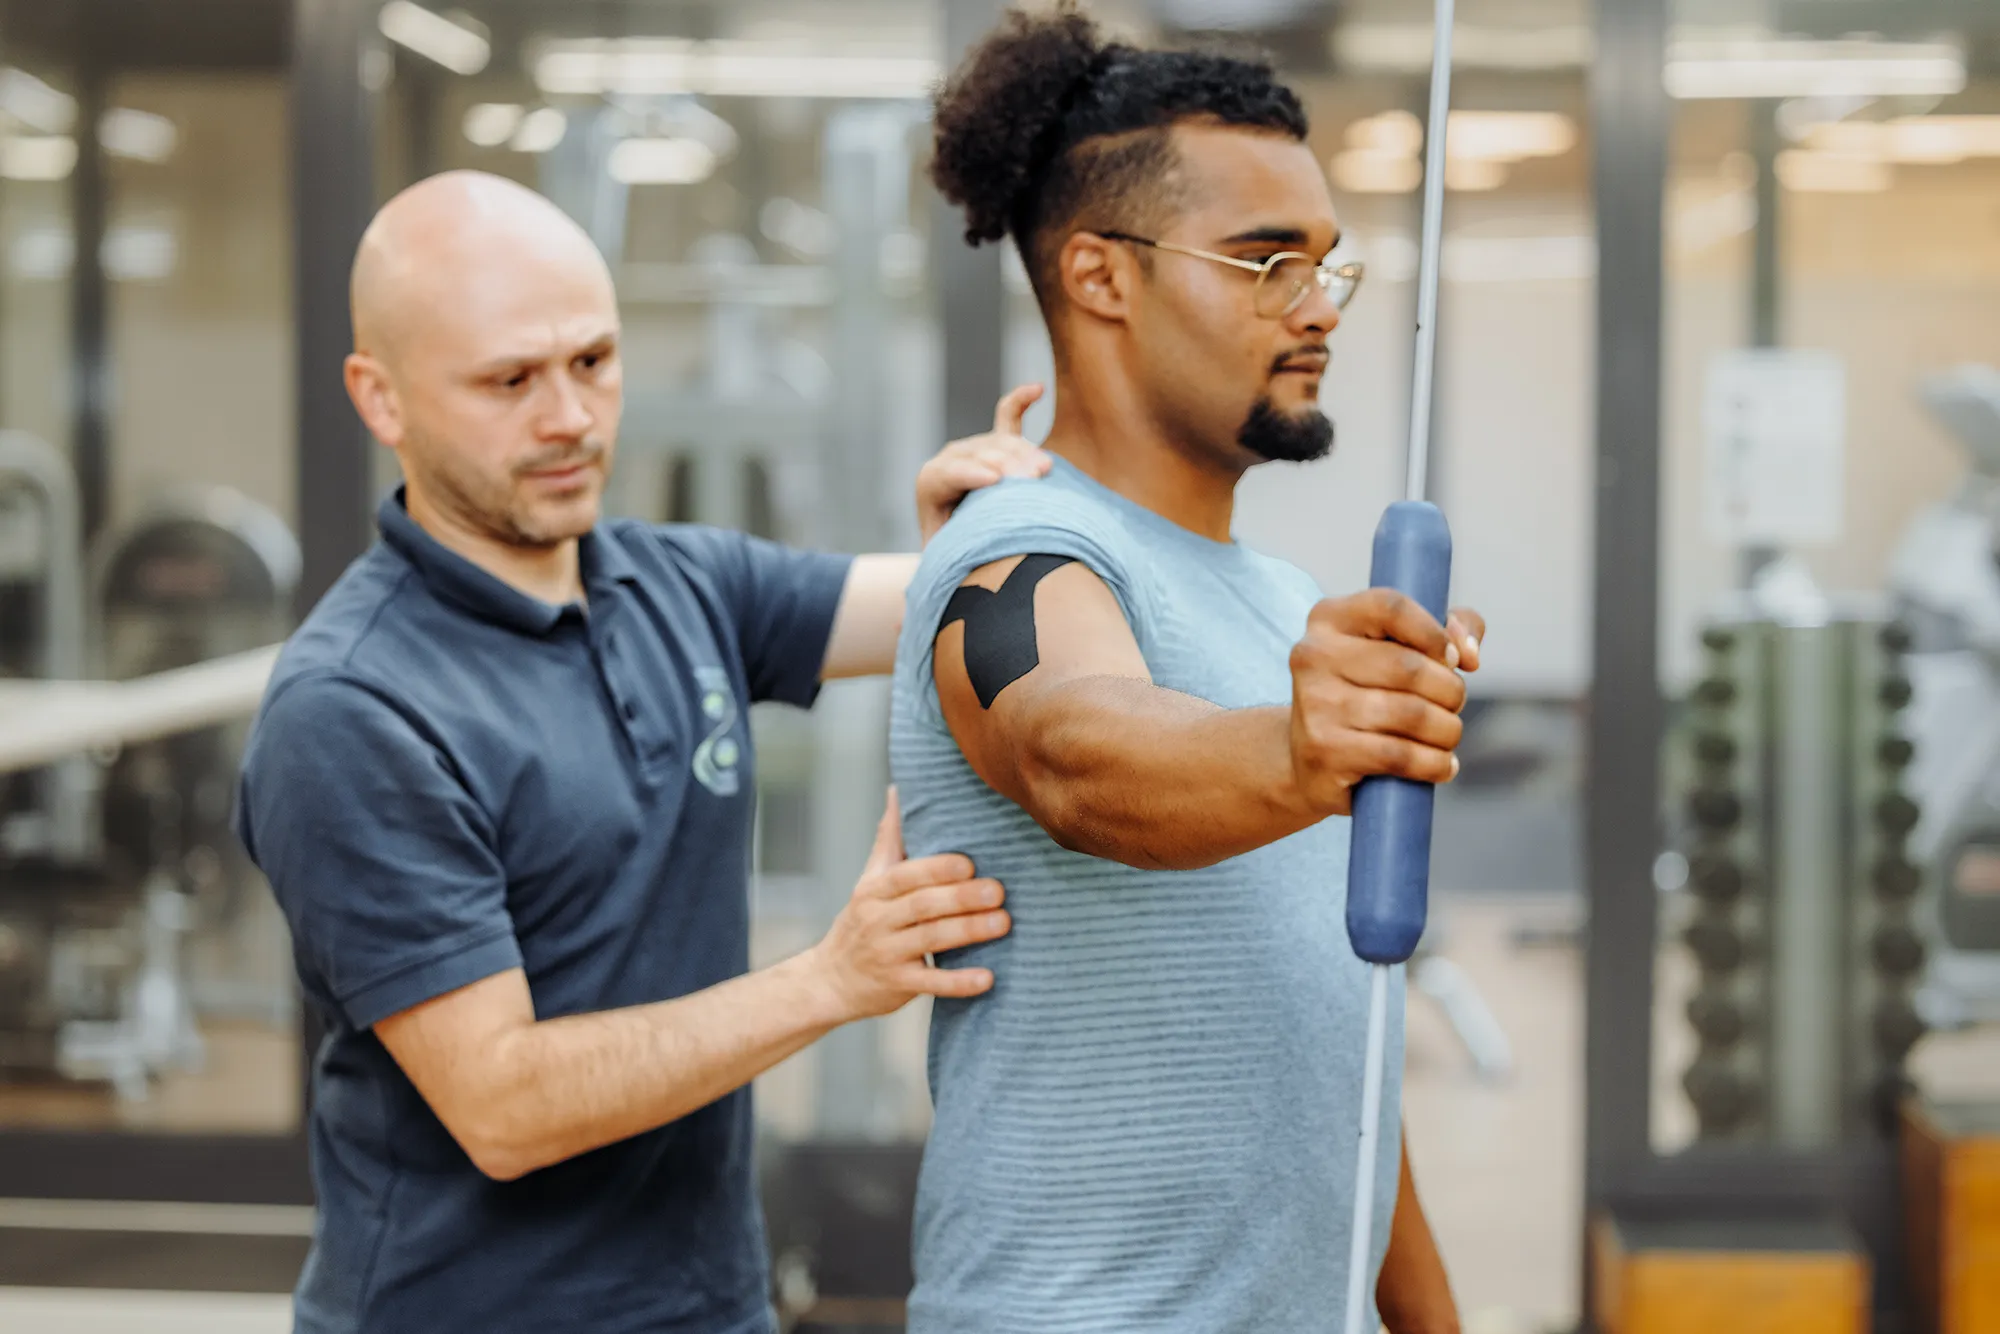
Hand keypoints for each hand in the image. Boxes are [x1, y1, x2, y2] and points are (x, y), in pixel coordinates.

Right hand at [805, 788, 1010, 1021]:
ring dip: (969, 931)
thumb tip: (898, 790)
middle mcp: (877, 920)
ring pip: (930, 940)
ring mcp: (887, 955)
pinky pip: (931, 984)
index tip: (969, 864)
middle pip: (922, 906)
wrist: (829, 981)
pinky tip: (988, 978)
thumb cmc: (861, 922)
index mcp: (874, 890)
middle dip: (961, 898)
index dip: (936, 869)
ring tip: (1003, 923)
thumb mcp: (868, 880)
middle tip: (998, 891)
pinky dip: (959, 982)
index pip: (906, 875)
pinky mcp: (898, 986)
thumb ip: (888, 838)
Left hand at [916, 384, 1052, 544]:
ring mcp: (978, 448)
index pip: (946, 473)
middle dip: (1004, 464)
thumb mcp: (949, 557)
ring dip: (1024, 453)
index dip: (969, 474)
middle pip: (978, 454)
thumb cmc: (957, 555)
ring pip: (1001, 442)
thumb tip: (971, 560)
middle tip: (1029, 479)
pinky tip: (1037, 389)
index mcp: (931, 483)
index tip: (994, 481)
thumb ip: (955, 552)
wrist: (963, 545)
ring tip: (1045, 468)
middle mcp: (953, 459)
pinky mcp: (999, 443)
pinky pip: (1010, 415)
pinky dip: (1022, 401)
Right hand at [1286, 591, 1482, 815]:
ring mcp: (1315, 704)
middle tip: (1453, 705)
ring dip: (1447, 730)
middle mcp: (1314, 655)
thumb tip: (1468, 653)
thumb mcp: (1396, 648)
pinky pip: (1401, 755)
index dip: (1435, 633)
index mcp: (1329, 618)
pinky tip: (1442, 765)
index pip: (1391, 608)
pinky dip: (1435, 763)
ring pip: (1412, 714)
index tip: (1453, 659)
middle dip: (1450, 690)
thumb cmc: (1365, 694)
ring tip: (1447, 735)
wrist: (1309, 759)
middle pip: (1409, 667)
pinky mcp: (1324, 751)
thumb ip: (1446, 630)